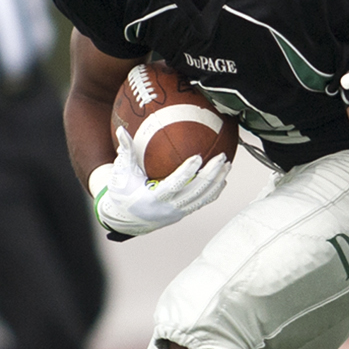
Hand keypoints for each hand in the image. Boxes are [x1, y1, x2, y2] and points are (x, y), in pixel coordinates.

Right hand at [90, 127, 229, 236]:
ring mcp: (177, 213)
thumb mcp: (121, 173)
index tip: (198, 157)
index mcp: (152, 199)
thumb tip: (121, 129)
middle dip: (211, 175)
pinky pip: (201, 203)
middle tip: (222, 157)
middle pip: (195, 192)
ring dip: (217, 182)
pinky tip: (223, 180)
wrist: (124, 219)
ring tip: (227, 165)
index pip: (174, 185)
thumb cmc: (122, 192)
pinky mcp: (182, 214)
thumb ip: (125, 151)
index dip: (187, 172)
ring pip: (202, 198)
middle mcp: (167, 209)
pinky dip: (213, 192)